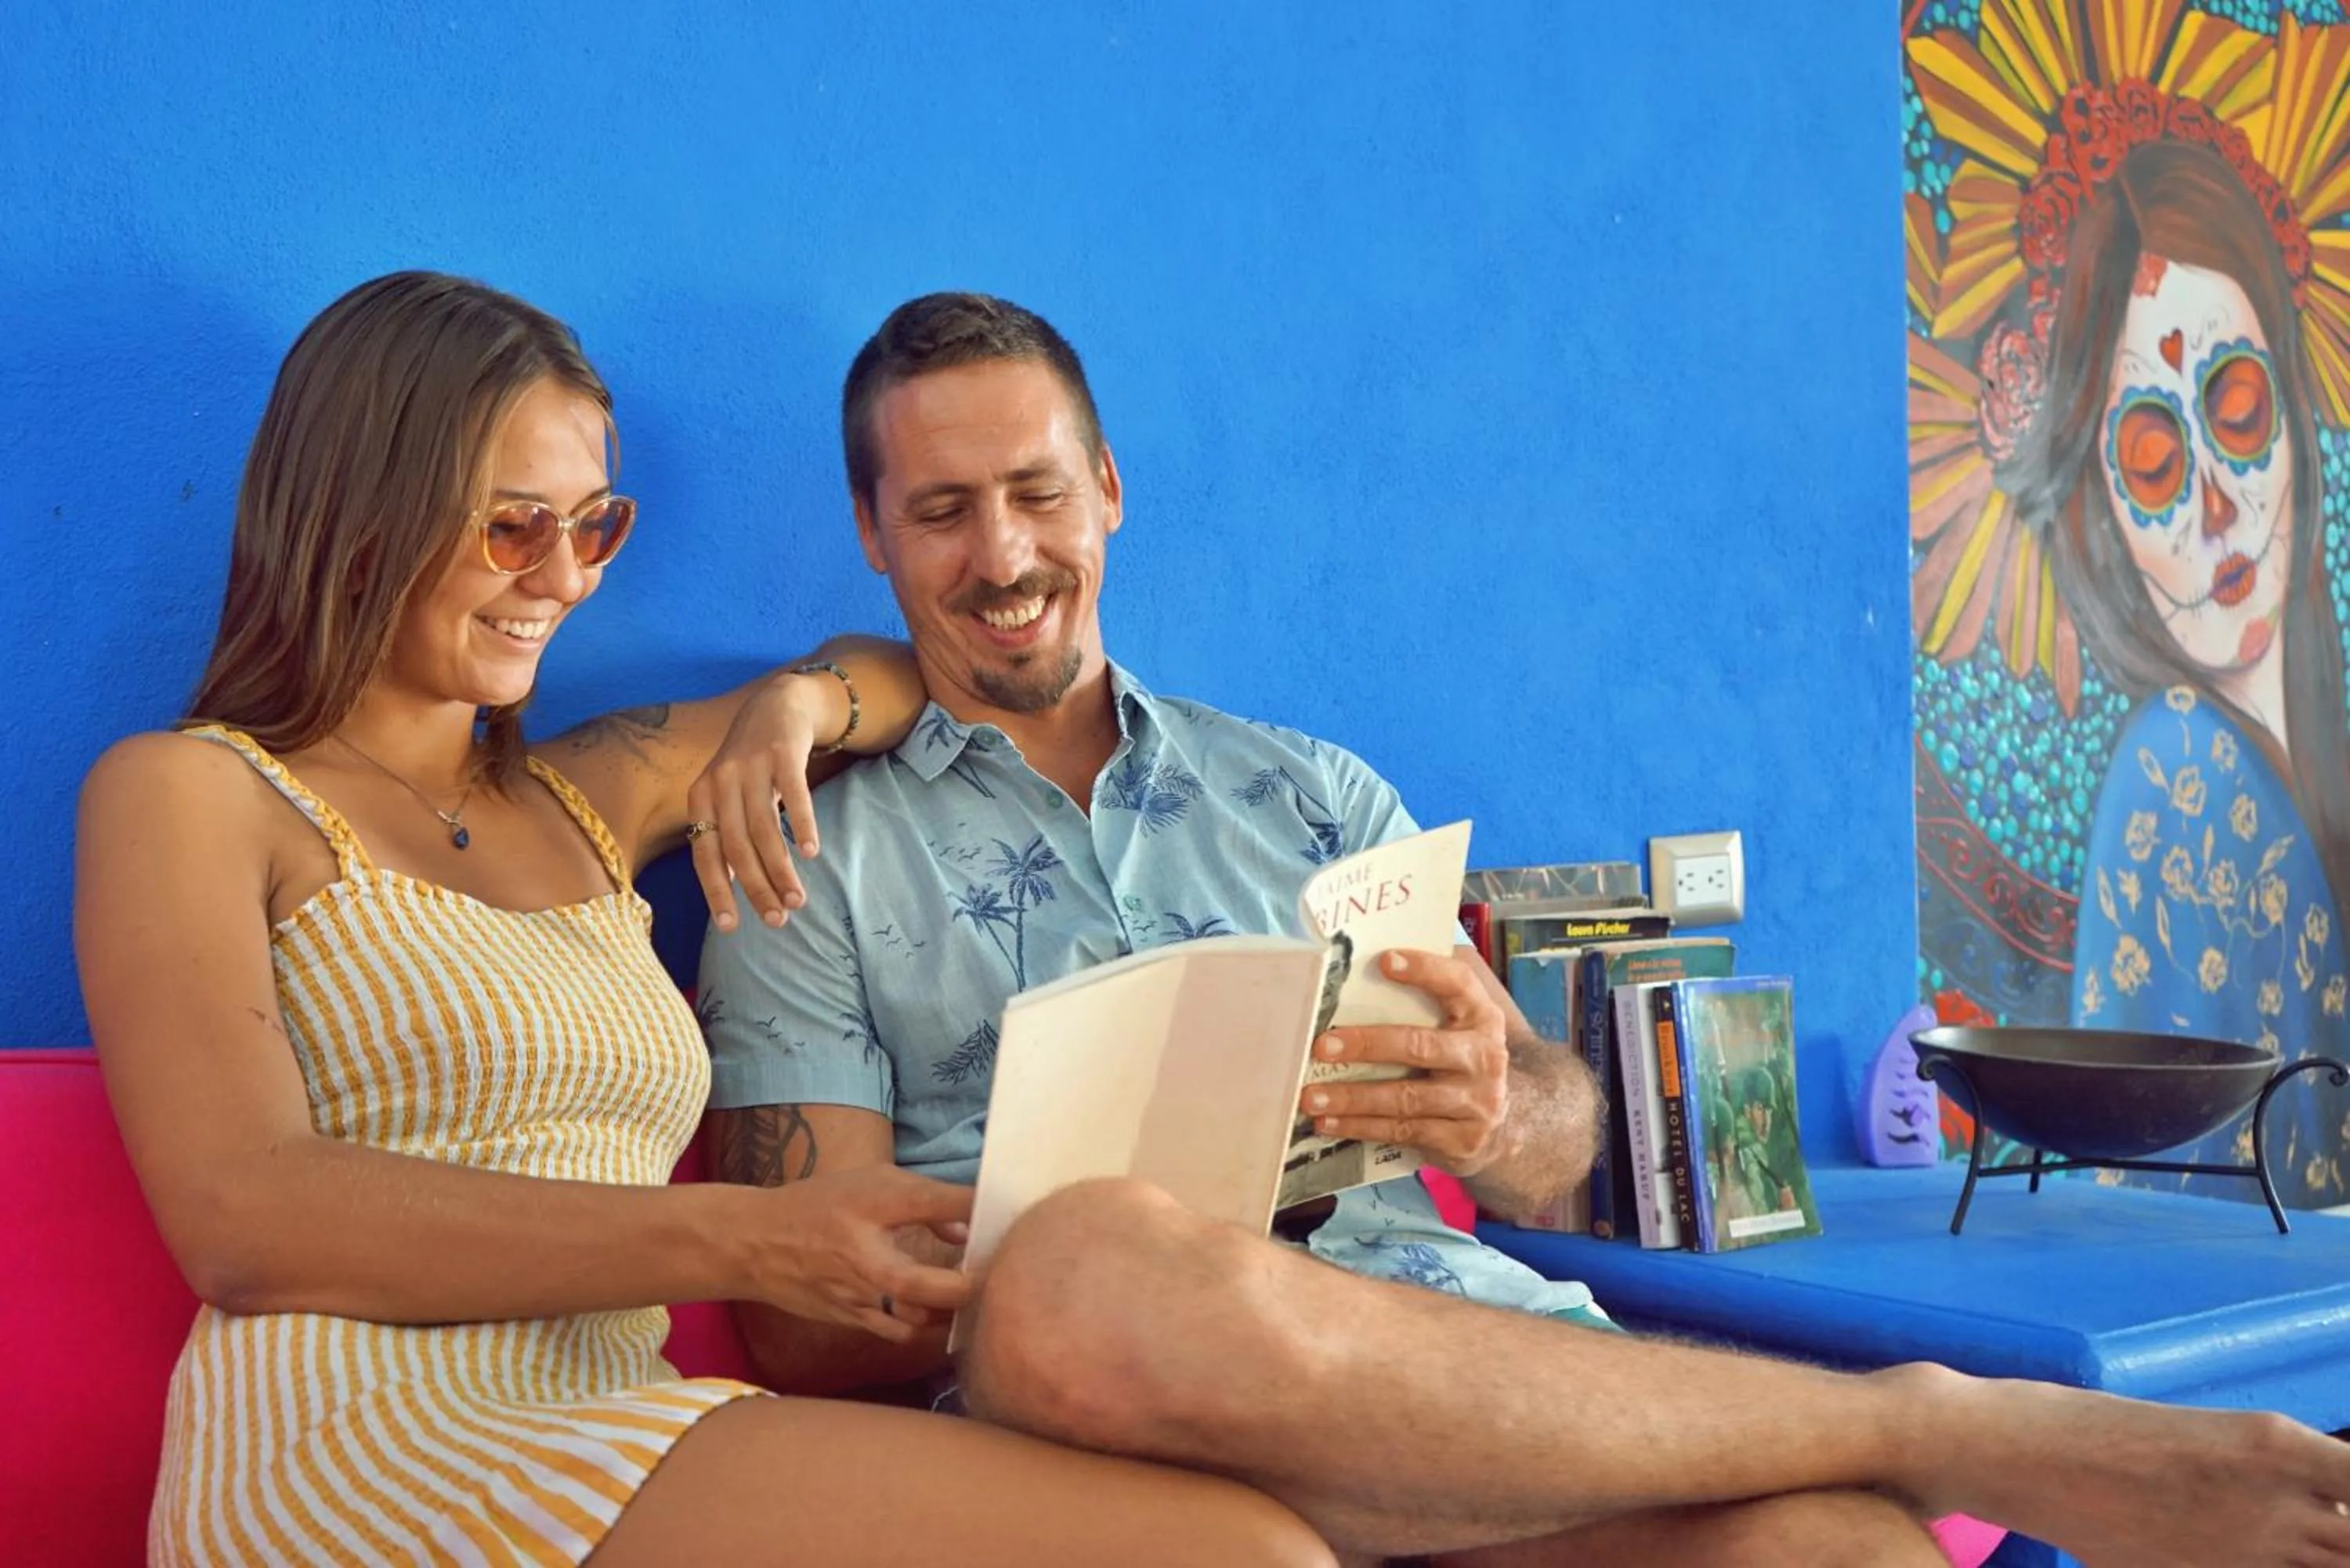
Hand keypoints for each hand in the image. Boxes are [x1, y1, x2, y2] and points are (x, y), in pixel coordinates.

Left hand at [685, 670, 840, 930]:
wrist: (777, 704)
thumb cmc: (751, 762)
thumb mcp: (728, 794)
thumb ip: (726, 833)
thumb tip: (728, 884)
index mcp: (701, 797)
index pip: (704, 853)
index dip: (716, 890)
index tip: (731, 927)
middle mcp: (719, 781)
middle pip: (736, 846)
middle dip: (756, 887)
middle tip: (778, 920)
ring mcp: (750, 765)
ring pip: (763, 828)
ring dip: (781, 869)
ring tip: (798, 899)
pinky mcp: (782, 752)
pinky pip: (793, 795)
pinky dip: (801, 825)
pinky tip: (811, 853)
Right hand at [741, 1165, 974, 1343]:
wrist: (757, 1244)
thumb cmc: (820, 1205)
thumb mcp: (873, 1183)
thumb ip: (925, 1202)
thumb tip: (968, 1230)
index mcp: (871, 1208)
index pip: (934, 1203)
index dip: (974, 1207)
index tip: (998, 1213)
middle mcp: (866, 1258)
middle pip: (931, 1286)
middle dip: (968, 1285)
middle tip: (990, 1274)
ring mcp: (856, 1297)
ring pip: (919, 1320)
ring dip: (949, 1310)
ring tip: (970, 1294)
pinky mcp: (850, 1320)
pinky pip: (900, 1332)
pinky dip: (925, 1326)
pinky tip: (941, 1313)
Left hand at [1299, 947, 1511, 1176]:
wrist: (1504, 1127)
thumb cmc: (1459, 1064)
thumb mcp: (1459, 1030)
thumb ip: (1425, 1005)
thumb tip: (1358, 981)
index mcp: (1481, 1018)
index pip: (1458, 983)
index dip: (1425, 970)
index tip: (1385, 961)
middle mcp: (1484, 1058)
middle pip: (1420, 1046)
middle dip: (1366, 1044)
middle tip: (1322, 1047)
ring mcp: (1475, 1103)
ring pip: (1405, 1098)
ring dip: (1352, 1097)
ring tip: (1311, 1096)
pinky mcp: (1461, 1140)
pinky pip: (1401, 1131)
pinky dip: (1360, 1127)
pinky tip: (1328, 1123)